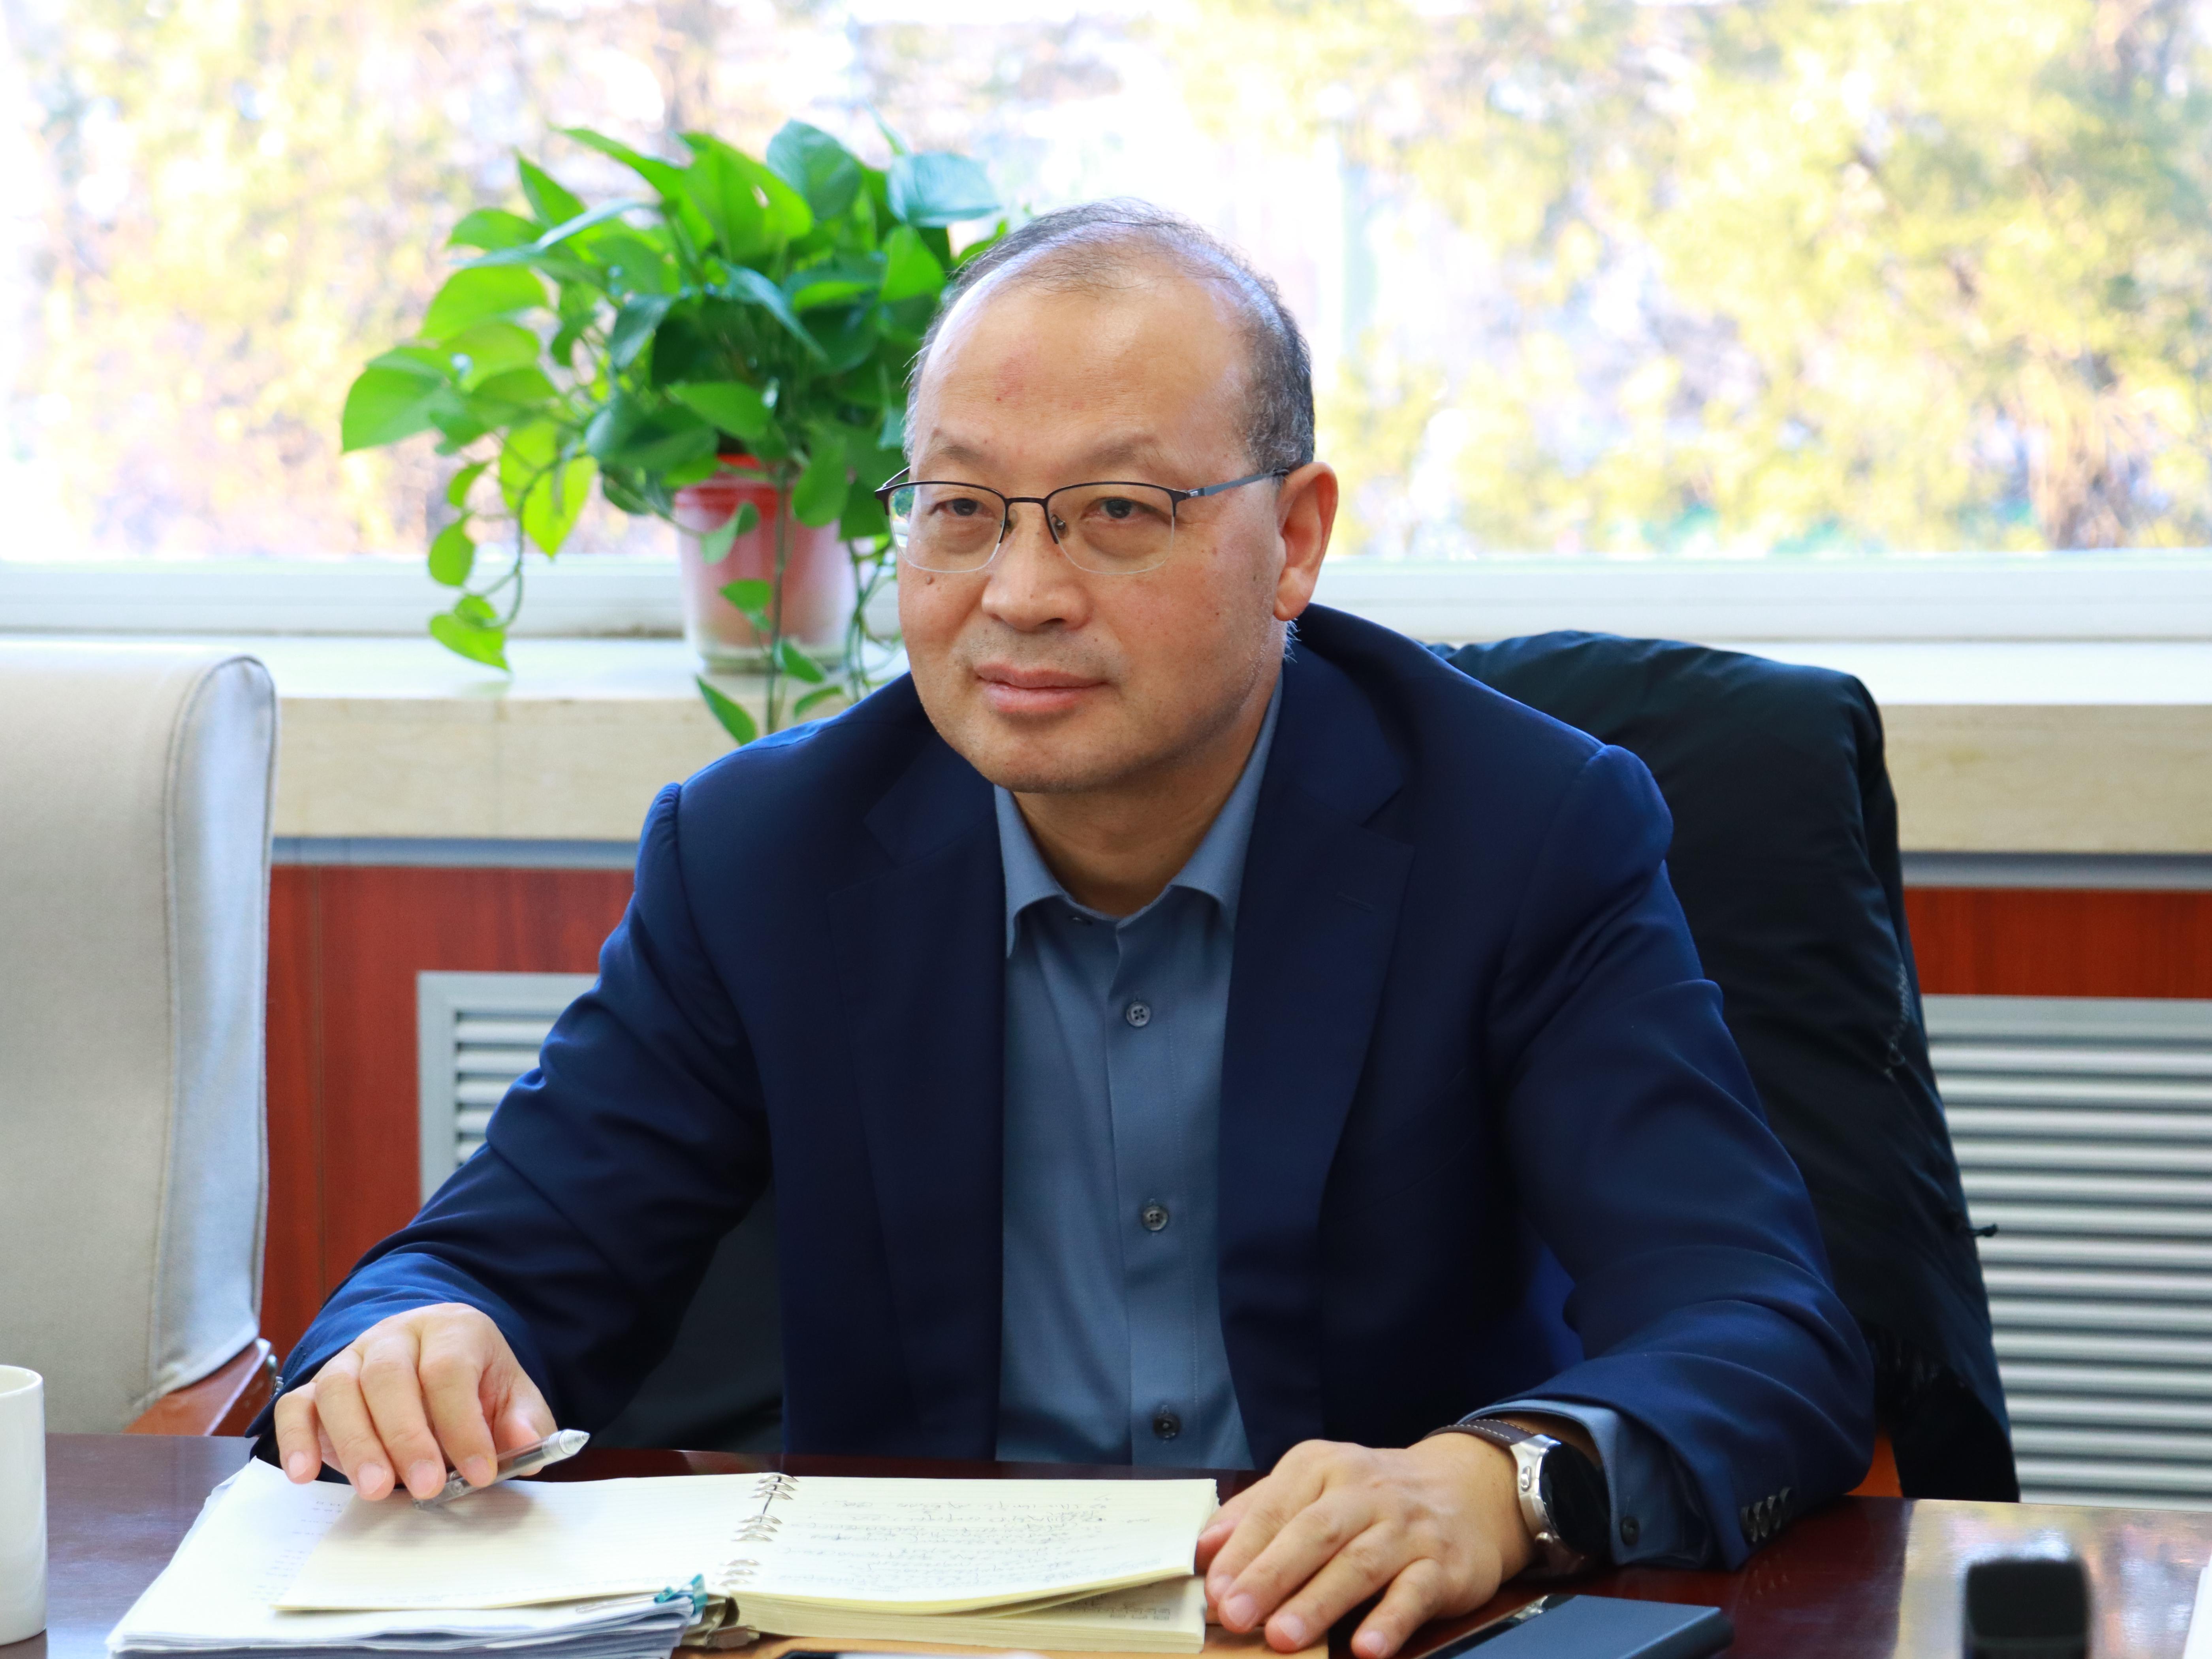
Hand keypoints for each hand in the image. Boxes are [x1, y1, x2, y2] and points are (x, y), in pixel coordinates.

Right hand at [272, 1302, 554, 1501]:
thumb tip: (527, 1444)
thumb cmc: (474, 1384)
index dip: (463, 1424)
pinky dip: (297, 1438)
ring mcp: (351, 1357)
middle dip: (407, 1437)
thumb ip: (524, 1420)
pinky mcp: (317, 1385)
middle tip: (426, 1487)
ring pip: (339, 1388)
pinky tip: (306, 1475)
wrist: (435, 1359)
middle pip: (389, 1376)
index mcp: (450, 1329)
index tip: (479, 1473)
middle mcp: (395, 1335)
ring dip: (356, 1444)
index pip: (449, 1370)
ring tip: (376, 1489)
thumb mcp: (511, 1395)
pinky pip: (297, 1404)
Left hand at [1196, 1437, 1529, 1657]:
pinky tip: (1366, 1648)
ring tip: (1283, 1638)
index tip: (1214, 1589)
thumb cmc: (1371, 1498)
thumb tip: (1204, 1548)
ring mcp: (1406, 1528)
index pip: (1275, 1508)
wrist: (1467, 1490)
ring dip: (1318, 1602)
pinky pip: (1414, 1594)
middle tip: (1235, 1615)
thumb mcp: (1314, 1486)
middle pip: (1313, 1534)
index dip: (1241, 1551)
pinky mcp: (1443, 1564)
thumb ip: (1258, 1511)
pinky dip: (1389, 1621)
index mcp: (1322, 1467)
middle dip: (1271, 1576)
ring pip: (1359, 1564)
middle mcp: (1365, 1491)